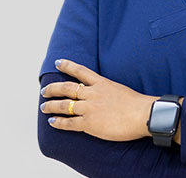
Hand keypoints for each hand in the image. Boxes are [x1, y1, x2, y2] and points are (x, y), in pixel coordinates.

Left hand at [40, 59, 158, 140]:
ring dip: (52, 106)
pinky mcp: (89, 123)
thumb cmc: (136, 103)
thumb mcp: (120, 89)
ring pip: (64, 105)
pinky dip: (59, 122)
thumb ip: (108, 90)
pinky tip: (52, 122)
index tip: (58, 62)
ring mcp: (90, 108)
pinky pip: (69, 123)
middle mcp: (93, 93)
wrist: (142, 114)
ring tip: (44, 106)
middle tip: (44, 90)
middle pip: (67, 88)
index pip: (81, 71)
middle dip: (53, 89)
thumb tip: (103, 94)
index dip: (68, 66)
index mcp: (102, 83)